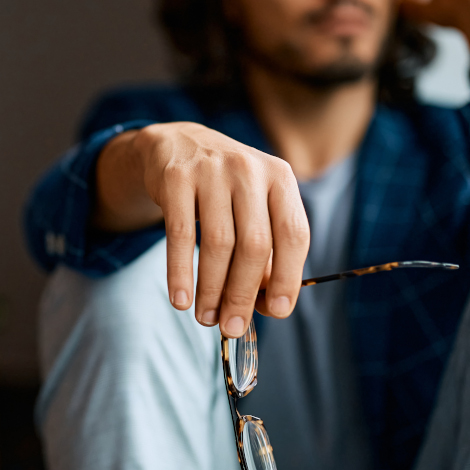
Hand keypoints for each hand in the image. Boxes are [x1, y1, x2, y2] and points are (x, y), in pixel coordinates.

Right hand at [97, 122, 309, 336]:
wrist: (179, 143)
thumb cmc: (226, 188)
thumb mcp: (254, 206)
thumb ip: (266, 249)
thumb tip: (265, 305)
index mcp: (280, 178)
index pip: (294, 234)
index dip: (287, 277)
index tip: (276, 312)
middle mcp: (250, 170)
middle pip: (255, 244)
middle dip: (243, 293)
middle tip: (232, 326)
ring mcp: (212, 170)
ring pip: (218, 243)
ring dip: (211, 289)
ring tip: (205, 318)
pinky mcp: (175, 177)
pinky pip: (178, 234)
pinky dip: (180, 272)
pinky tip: (180, 299)